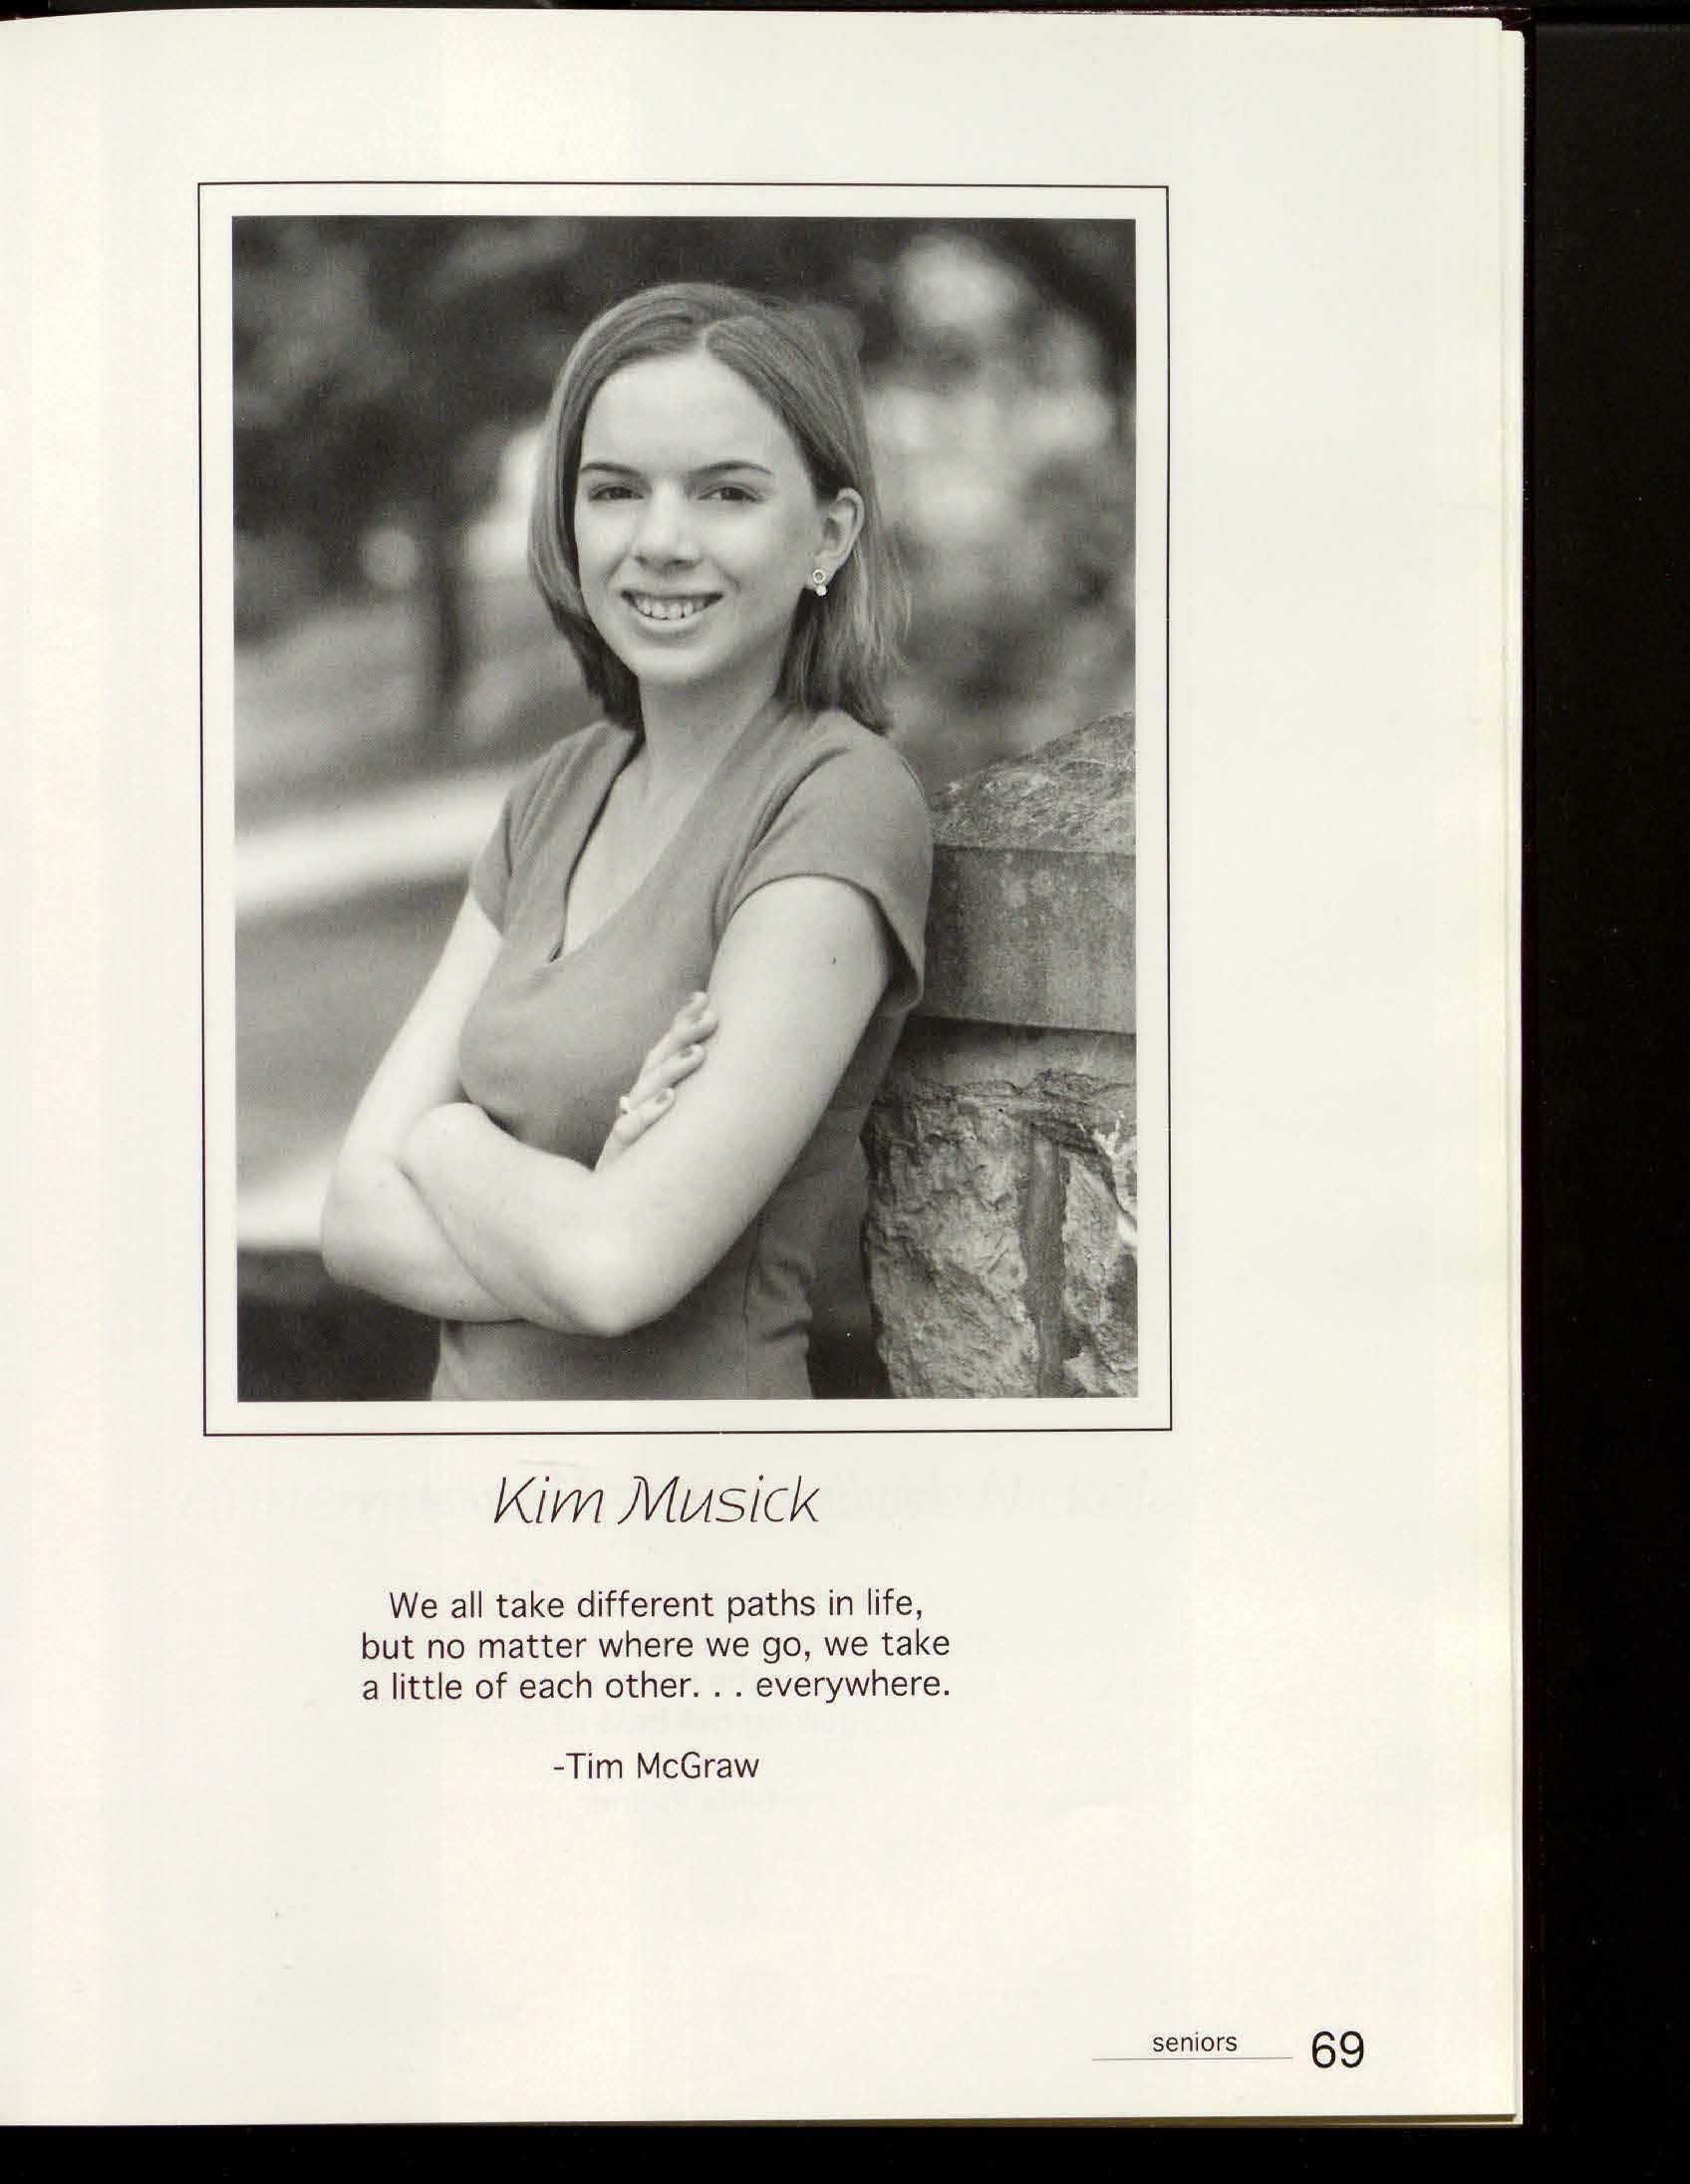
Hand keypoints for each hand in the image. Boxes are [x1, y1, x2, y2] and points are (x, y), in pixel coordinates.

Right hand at [595, 992, 717, 1171]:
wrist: (612, 1209)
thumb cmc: (648, 1165)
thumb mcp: (668, 1129)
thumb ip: (683, 1099)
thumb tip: (718, 1071)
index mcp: (646, 1095)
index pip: (662, 1051)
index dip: (679, 1023)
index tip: (702, 998)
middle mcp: (634, 1105)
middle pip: (656, 1062)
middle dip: (683, 1035)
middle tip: (711, 1017)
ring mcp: (626, 1128)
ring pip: (647, 1091)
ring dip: (673, 1070)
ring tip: (699, 1053)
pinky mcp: (620, 1154)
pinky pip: (631, 1130)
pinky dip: (649, 1114)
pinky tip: (671, 1101)